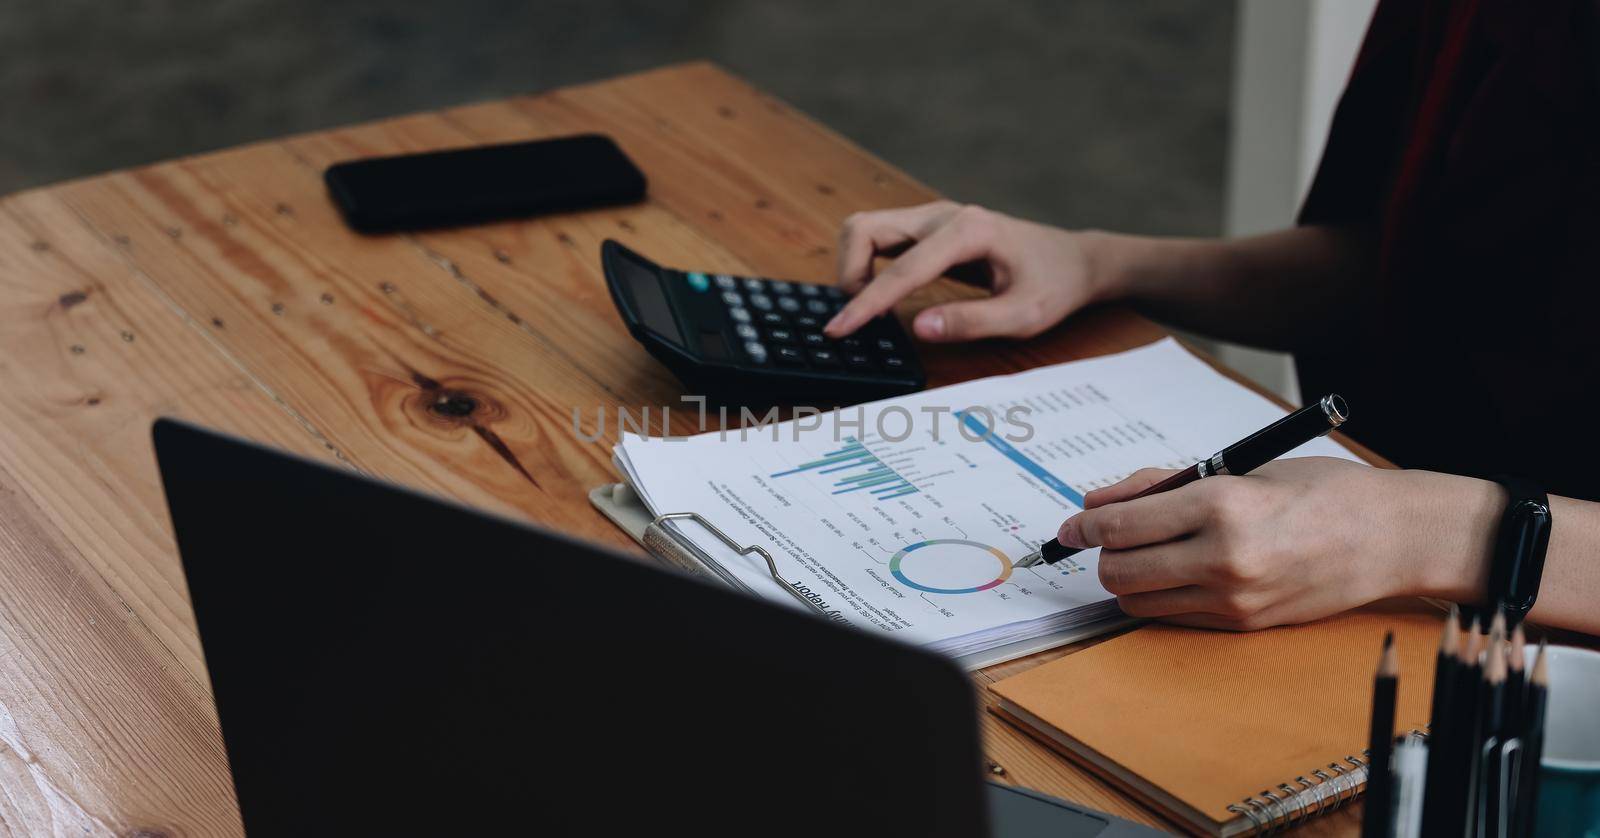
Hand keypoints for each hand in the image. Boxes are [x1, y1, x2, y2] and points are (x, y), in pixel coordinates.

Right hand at [824, 201, 1104, 340]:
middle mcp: (944, 215)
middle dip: (849, 273)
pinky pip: (880, 237)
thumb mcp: (1024, 315)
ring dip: (854, 266)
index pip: (901, 269)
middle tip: (861, 317)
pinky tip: (881, 293)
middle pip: (865, 228)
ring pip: (866, 228)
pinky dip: (867, 263)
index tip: (838, 329)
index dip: (866, 303)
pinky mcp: (929, 228)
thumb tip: (919, 328)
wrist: (1074, 260)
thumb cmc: (1055, 285)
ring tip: (870, 307)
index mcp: (968, 231)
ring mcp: (934, 217)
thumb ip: (972, 321)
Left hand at [1057, 458, 1501, 629]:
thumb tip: (1099, 501)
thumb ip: (1163, 485)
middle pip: (1119, 570)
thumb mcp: (1239, 468)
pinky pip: (1173, 617)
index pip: (1121, 525)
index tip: (1073, 524)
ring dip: (1128, 578)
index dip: (1084, 525)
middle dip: (1102, 554)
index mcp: (1220, 504)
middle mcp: (1223, 556)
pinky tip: (1177, 574)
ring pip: (1139, 600)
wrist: (1391, 537)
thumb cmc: (1321, 492)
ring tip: (1147, 554)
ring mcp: (1234, 597)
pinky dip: (1159, 598)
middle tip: (1109, 538)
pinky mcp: (1244, 624)